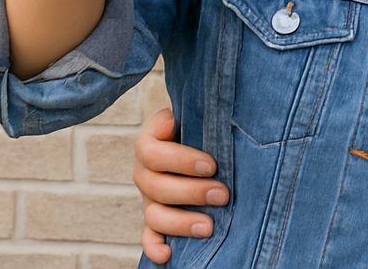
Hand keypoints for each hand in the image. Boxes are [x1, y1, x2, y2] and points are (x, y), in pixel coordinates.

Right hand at [135, 107, 226, 262]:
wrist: (198, 142)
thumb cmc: (199, 128)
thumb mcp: (194, 116)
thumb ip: (192, 114)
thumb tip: (174, 119)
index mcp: (149, 144)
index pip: (152, 152)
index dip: (180, 160)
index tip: (212, 165)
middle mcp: (144, 173)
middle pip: (156, 186)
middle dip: (192, 193)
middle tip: (223, 195)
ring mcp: (148, 198)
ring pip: (154, 214)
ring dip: (180, 223)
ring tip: (208, 227)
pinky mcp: (155, 220)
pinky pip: (148, 237)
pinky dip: (155, 248)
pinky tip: (169, 255)